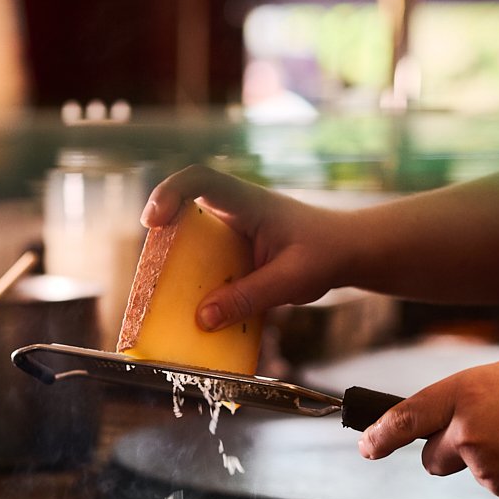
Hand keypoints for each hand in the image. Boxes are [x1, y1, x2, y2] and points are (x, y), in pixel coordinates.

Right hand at [141, 165, 350, 330]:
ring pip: (193, 237)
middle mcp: (235, 211)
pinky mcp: (235, 251)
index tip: (153, 222)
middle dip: (163, 231)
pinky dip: (198, 281)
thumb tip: (202, 319)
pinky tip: (200, 309)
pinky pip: (207, 261)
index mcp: (248, 203)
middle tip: (151, 263)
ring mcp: (234, 231)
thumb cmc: (326, 254)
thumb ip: (248, 298)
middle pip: (186, 207)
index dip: (170, 193)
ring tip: (168, 292)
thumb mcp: (290, 279)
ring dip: (177, 261)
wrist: (348, 252)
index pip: (201, 180)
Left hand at [359, 350, 498, 498]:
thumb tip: (460, 409)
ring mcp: (490, 466)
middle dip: (450, 454)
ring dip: (496, 463)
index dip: (381, 434)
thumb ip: (480, 392)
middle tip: (492, 437)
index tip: (367, 446)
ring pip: (474, 472)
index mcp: (468, 391)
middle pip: (433, 457)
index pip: (407, 416)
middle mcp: (470, 430)